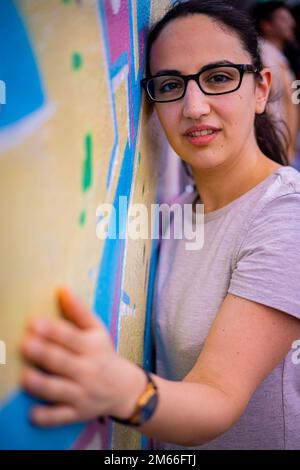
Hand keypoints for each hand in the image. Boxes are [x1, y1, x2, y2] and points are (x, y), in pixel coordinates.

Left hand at [19, 288, 145, 426]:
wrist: (124, 388)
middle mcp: (88, 370)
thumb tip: (61, 289)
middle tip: (25, 344)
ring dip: (42, 384)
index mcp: (92, 347)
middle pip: (63, 362)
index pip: (71, 338)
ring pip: (60, 390)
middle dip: (45, 353)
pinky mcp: (77, 413)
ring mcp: (83, 393)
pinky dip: (48, 417)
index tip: (34, 322)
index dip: (53, 331)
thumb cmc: (104, 354)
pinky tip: (32, 413)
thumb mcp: (97, 330)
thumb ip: (79, 310)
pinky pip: (62, 416)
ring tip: (25, 376)